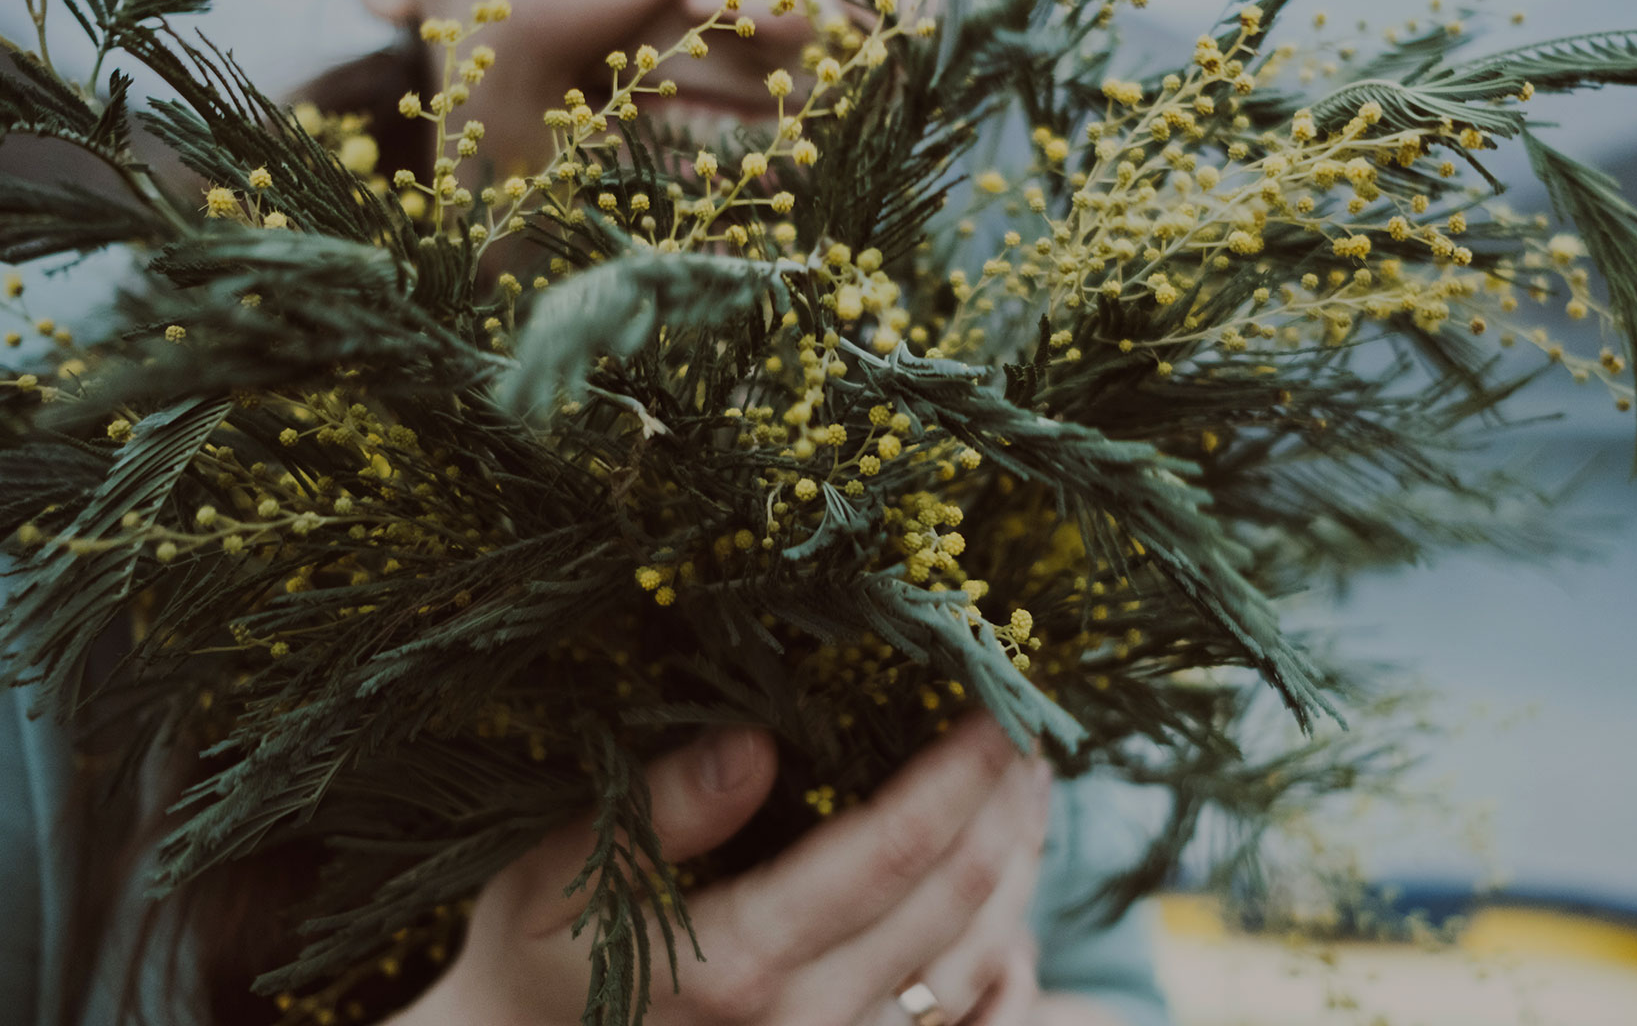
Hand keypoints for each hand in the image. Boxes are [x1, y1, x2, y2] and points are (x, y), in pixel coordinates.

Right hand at [387, 710, 1053, 1025]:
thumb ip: (661, 808)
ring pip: (974, 965)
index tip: (999, 707)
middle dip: (1005, 811)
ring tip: (1030, 792)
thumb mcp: (561, 867)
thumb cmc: (542, 951)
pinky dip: (1003, 949)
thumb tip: (757, 742)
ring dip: (1015, 869)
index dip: (958, 775)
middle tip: (1029, 733)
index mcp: (737, 962)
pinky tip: (1008, 890)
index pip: (891, 853)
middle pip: (955, 907)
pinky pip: (963, 1018)